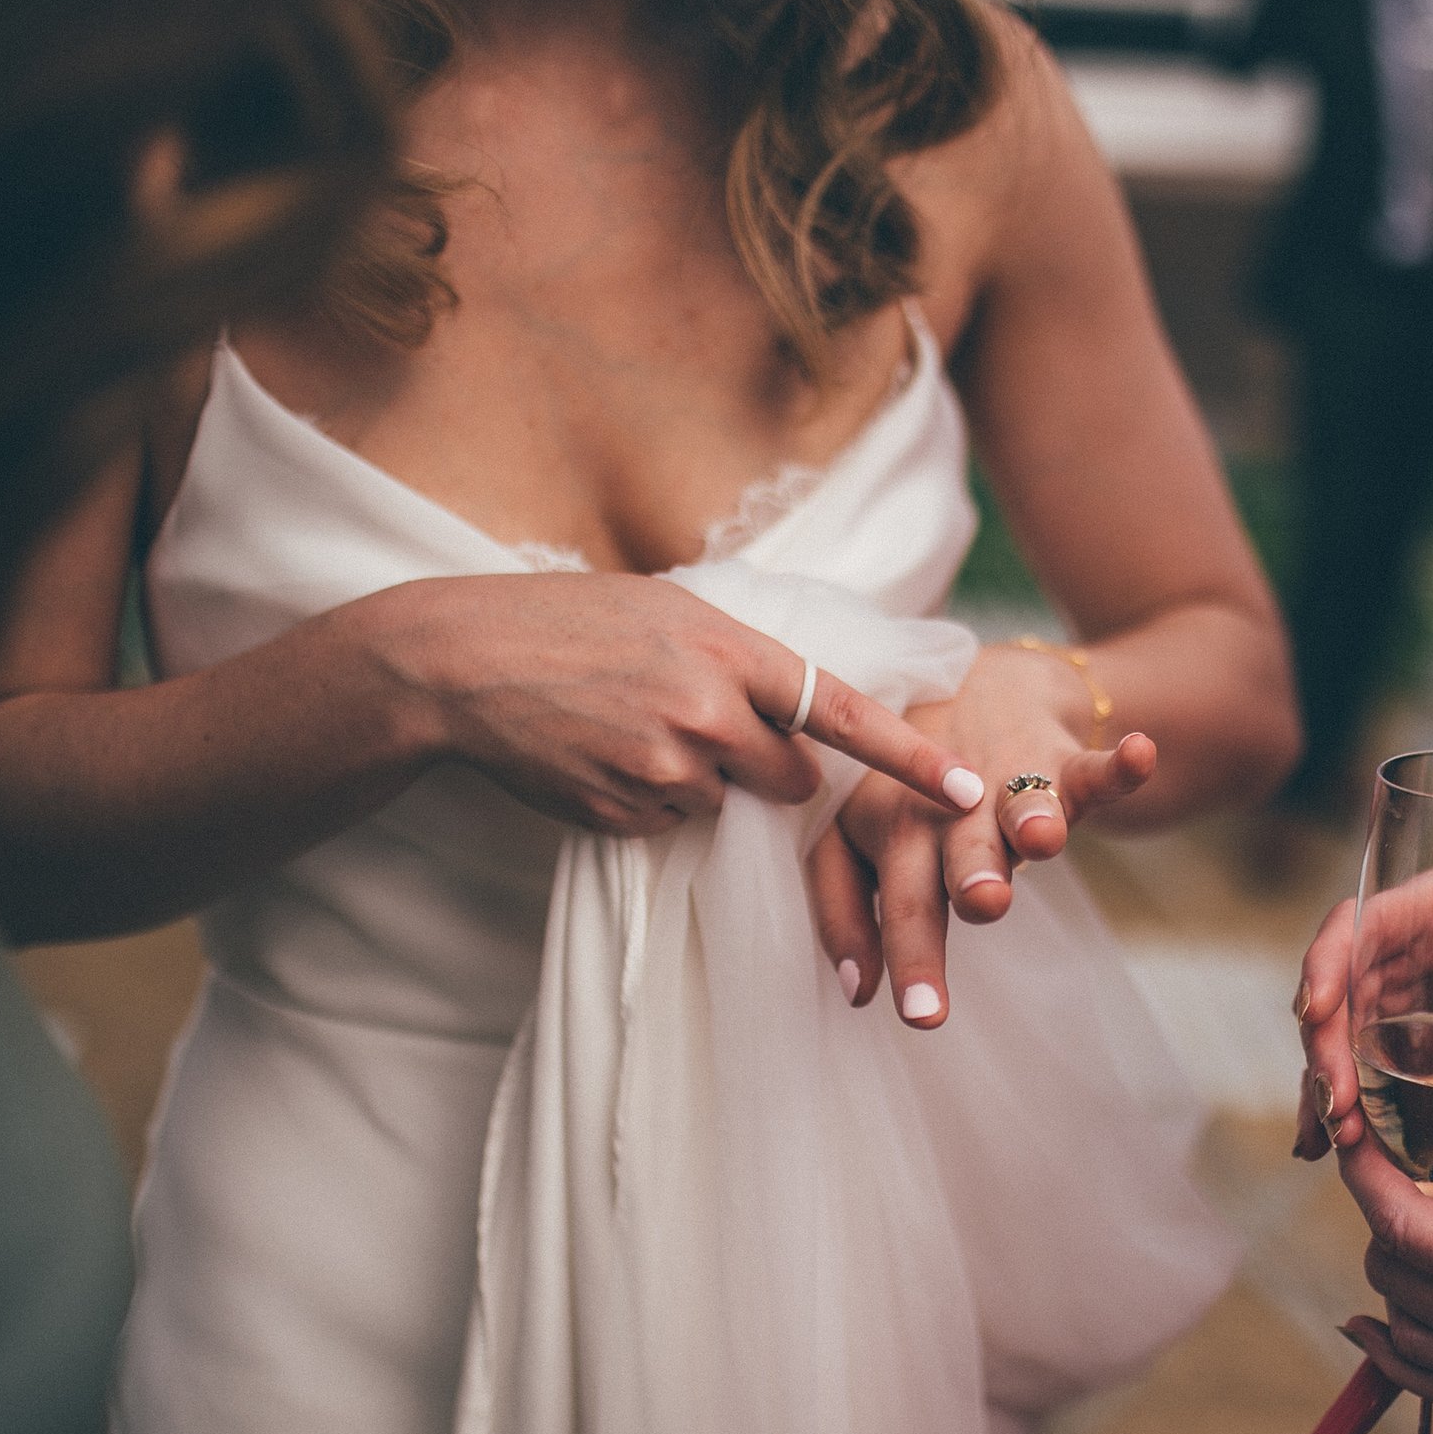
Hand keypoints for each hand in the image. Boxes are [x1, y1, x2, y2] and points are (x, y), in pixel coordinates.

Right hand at [380, 572, 983, 835]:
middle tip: (698, 723)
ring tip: (629, 728)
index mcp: (729, 650)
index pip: (842, 712)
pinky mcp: (624, 812)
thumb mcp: (673, 610)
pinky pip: (668, 823)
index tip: (969, 793)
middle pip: (790, 777)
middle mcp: (707, 713)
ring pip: (724, 803)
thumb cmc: (573, 623)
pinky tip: (600, 756)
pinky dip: (648, 800)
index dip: (910, 759)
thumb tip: (804, 708)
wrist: (463, 662)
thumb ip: (743, 657)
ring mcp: (663, 768)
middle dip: (768, 766)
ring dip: (697, 780)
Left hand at [806, 642, 1152, 1026]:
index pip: (886, 898)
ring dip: (1031, 819)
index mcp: (885, 831)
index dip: (892, 951)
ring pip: (1015, 807)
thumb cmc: (910, 795)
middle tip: (980, 907)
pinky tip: (1139, 754)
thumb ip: (848, 912)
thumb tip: (856, 994)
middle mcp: (940, 809)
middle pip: (948, 859)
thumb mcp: (862, 844)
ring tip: (1043, 837)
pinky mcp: (1058, 760)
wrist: (975, 694)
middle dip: (967, 886)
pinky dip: (1117, 765)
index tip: (908, 1013)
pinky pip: (1089, 769)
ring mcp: (1003, 782)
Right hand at [1292, 879, 1432, 1160]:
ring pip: (1334, 1042)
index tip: (1314, 1010)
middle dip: (1326, 1053)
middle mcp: (1377, 957)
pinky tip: (1323, 1144)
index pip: (1350, 929)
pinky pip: (1353, 1066)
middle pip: (1333, 1000)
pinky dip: (1341, 1104)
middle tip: (1336, 1105)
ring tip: (1332, 1138)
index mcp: (1406, 913)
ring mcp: (1375, 998)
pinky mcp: (1383, 1033)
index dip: (1325, 966)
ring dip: (1325, 1088)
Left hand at [1335, 1069, 1432, 1433]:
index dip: (1366, 1172)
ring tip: (1417, 1203)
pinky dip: (1401, 1346)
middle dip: (1385, 1208)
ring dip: (1398, 1264)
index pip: (1404, 1229)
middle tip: (1399, 1149)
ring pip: (1410, 1325)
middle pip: (1396, 1274)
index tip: (1352, 1124)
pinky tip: (1384, 1318)